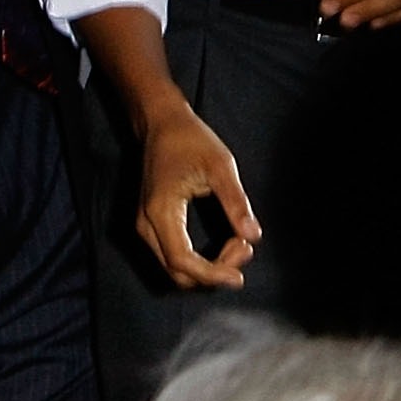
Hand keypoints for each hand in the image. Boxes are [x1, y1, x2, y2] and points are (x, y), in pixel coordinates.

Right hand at [134, 99, 258, 289]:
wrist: (162, 124)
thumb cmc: (191, 140)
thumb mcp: (221, 166)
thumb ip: (236, 202)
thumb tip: (254, 236)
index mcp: (160, 211)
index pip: (182, 261)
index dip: (211, 274)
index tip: (239, 276)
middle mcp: (146, 226)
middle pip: (177, 273)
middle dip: (213, 271)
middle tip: (245, 248)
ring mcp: (146, 227)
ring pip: (174, 268)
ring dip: (207, 267)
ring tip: (239, 243)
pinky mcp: (152, 225)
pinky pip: (173, 256)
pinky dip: (199, 260)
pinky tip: (224, 243)